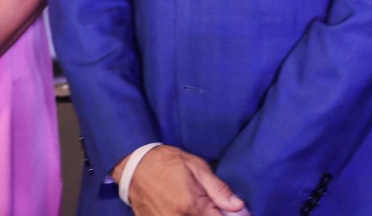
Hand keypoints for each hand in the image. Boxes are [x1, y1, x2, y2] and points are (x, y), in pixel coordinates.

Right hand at [112, 145, 248, 215]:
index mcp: (191, 206)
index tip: (235, 212)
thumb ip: (218, 189)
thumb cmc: (166, 162)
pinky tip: (181, 207)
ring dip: (198, 214)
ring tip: (193, 203)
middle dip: (212, 214)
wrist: (133, 165)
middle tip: (209, 204)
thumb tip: (238, 206)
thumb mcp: (197, 168)